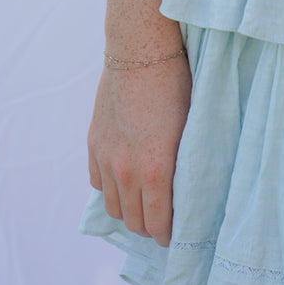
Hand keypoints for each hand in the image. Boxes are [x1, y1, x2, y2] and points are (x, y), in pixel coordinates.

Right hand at [87, 52, 191, 246]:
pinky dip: (111, 187)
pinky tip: (125, 180)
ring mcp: (106, 157)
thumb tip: (187, 192)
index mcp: (156, 168)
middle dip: (149, 227)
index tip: (176, 235)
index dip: (168, 235)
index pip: (158, 223)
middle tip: (163, 222)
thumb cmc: (177, 84)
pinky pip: (98, 183)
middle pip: (133, 221)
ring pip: (113, 207)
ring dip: (128, 210)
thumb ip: (184, 165)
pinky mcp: (93, 143)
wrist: (141, 49)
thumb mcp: (190, 128)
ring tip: (144, 204)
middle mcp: (126, 169)